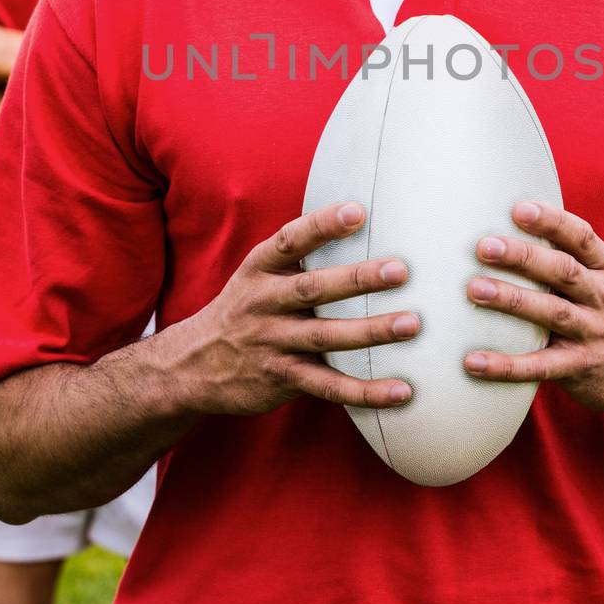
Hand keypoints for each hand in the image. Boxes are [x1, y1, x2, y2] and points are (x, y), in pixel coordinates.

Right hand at [169, 201, 417, 416]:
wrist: (192, 366)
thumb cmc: (245, 310)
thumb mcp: (257, 276)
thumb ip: (297, 258)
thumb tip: (360, 220)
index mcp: (259, 269)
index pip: (290, 240)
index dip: (322, 225)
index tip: (357, 211)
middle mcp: (263, 303)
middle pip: (313, 288)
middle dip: (357, 279)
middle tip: (400, 270)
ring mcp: (272, 342)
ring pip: (326, 337)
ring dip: (370, 331)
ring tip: (411, 324)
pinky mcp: (282, 379)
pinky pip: (329, 386)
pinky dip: (365, 392)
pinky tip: (401, 391)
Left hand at [463, 202, 603, 415]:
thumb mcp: (603, 282)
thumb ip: (567, 260)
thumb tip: (508, 228)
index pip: (582, 238)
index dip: (552, 221)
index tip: (520, 209)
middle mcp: (602, 297)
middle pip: (564, 271)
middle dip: (524, 256)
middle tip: (485, 247)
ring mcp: (593, 333)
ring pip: (553, 312)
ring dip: (513, 300)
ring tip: (476, 290)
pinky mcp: (580, 368)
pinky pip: (540, 366)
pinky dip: (506, 365)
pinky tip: (473, 362)